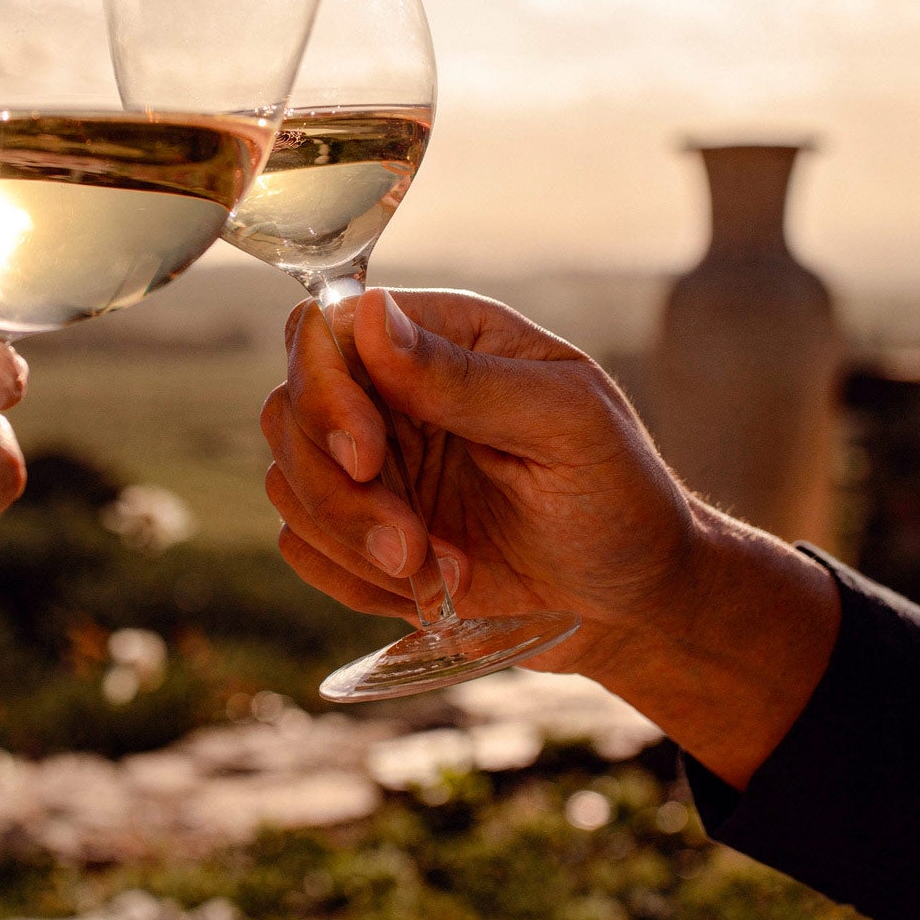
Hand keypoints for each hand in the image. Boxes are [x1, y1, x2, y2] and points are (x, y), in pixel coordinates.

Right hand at [261, 288, 698, 669]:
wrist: (632, 603)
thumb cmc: (621, 498)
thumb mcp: (566, 425)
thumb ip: (466, 377)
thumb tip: (372, 315)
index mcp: (445, 340)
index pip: (326, 330)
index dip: (324, 389)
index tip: (367, 456)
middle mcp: (394, 393)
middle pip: (288, 409)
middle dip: (338, 489)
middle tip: (411, 546)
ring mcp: (375, 466)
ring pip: (286, 483)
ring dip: (350, 541)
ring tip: (441, 571)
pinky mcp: (363, 533)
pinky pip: (302, 547)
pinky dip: (352, 580)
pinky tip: (431, 590)